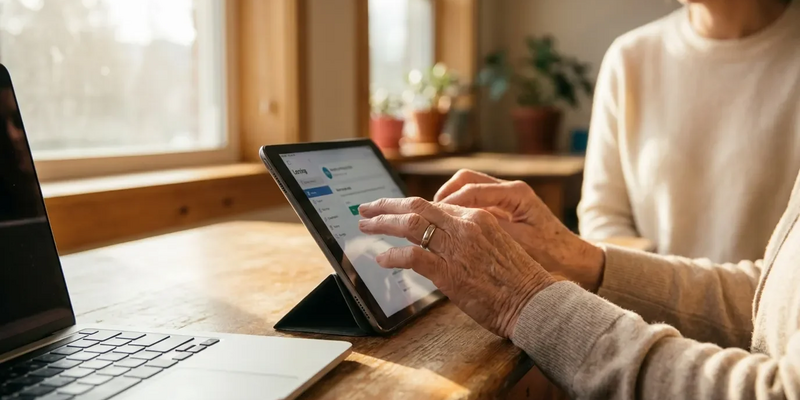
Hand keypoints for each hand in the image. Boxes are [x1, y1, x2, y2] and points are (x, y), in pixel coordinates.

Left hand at [358, 197, 554, 337]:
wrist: (534, 302)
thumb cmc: (518, 281)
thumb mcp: (495, 246)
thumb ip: (469, 239)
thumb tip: (442, 243)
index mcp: (478, 217)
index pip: (434, 205)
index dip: (408, 207)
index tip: (392, 210)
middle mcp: (465, 226)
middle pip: (416, 206)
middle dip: (387, 206)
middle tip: (366, 208)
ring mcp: (456, 248)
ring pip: (410, 225)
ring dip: (382, 224)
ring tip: (365, 226)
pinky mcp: (449, 272)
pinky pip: (412, 256)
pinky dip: (393, 256)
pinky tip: (382, 259)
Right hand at [434, 169, 604, 291]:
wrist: (574, 263)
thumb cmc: (552, 256)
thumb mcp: (520, 245)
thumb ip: (491, 232)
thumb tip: (459, 227)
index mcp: (516, 194)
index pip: (471, 189)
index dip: (447, 203)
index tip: (429, 216)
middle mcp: (510, 190)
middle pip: (465, 180)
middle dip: (442, 196)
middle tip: (425, 214)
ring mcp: (506, 198)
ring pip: (467, 188)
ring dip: (448, 201)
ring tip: (433, 220)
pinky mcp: (504, 209)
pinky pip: (474, 202)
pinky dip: (458, 210)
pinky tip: (449, 227)